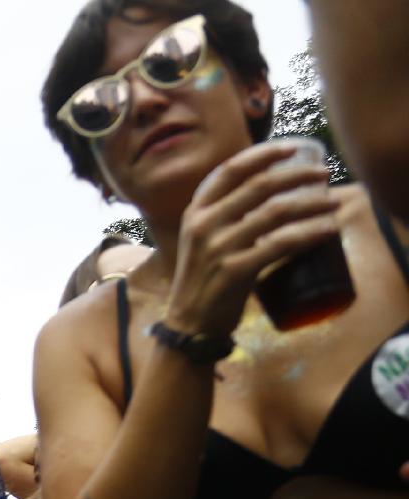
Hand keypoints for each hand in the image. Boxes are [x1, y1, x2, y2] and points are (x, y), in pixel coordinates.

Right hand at [166, 140, 340, 337]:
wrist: (190, 323)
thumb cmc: (204, 279)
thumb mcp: (204, 239)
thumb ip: (226, 215)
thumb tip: (270, 192)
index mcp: (196, 211)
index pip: (231, 170)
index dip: (263, 154)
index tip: (292, 147)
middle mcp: (204, 224)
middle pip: (260, 185)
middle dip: (298, 174)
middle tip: (325, 173)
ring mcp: (218, 247)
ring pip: (276, 212)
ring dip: (312, 203)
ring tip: (335, 202)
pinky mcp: (235, 270)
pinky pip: (281, 244)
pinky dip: (310, 234)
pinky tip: (328, 230)